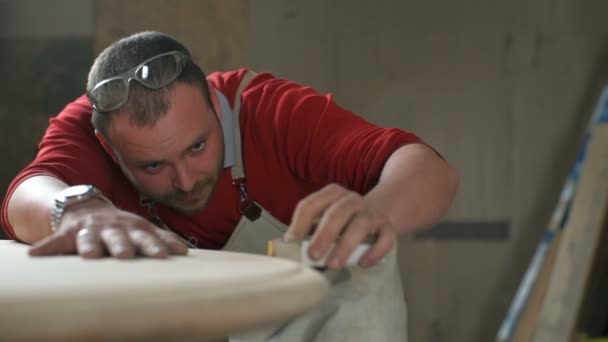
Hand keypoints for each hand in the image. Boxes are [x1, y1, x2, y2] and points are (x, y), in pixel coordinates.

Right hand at [29, 199, 188, 258]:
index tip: (167, 255)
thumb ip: (162, 239)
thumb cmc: (121, 225)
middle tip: (127, 255)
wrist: (86, 206)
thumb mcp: (141, 229)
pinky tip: (35, 256)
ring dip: (90, 246)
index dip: (158, 245)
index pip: (149, 237)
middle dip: (125, 245)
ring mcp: (91, 230)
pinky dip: (45, 248)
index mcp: (134, 228)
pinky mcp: (68, 234)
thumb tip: (186, 251)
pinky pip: (56, 242)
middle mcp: (114, 228)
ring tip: (90, 255)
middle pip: (121, 238)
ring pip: (90, 239)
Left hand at [285, 183, 395, 269]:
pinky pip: (385, 238)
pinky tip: (362, 263)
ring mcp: (372, 212)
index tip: (291, 241)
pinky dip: (375, 252)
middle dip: (324, 234)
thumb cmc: (343, 221)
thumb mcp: (324, 219)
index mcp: (332, 194)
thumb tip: (289, 246)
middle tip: (313, 255)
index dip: (300, 222)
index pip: (312, 204)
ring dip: (345, 245)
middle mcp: (352, 199)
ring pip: (361, 224)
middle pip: (337, 212)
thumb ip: (308, 230)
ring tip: (333, 264)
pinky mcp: (388, 227)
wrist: (377, 213)